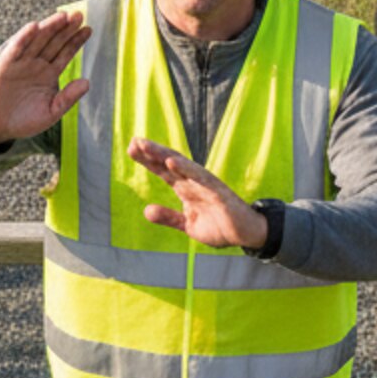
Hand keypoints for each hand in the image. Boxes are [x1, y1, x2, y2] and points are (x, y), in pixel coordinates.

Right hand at [0, 12, 89, 150]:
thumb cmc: (24, 121)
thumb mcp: (51, 112)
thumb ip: (68, 98)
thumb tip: (87, 82)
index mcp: (49, 74)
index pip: (65, 53)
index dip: (76, 41)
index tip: (88, 29)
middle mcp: (36, 64)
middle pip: (53, 42)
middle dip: (66, 29)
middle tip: (78, 15)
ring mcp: (21, 63)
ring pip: (37, 41)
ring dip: (48, 27)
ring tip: (62, 16)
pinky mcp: (4, 65)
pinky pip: (15, 49)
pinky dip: (23, 37)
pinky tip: (34, 27)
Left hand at [127, 138, 266, 250]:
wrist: (245, 235)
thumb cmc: (220, 227)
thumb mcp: (188, 225)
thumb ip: (169, 217)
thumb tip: (146, 211)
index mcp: (186, 189)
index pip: (163, 171)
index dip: (148, 160)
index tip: (131, 149)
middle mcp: (194, 182)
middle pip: (169, 163)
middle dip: (151, 152)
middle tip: (134, 141)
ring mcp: (205, 184)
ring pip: (181, 165)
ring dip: (163, 154)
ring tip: (146, 146)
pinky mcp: (217, 191)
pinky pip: (199, 177)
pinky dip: (185, 168)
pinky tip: (171, 161)